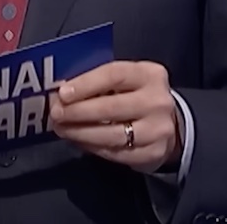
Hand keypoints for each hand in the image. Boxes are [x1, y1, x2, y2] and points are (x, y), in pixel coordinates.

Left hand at [49, 61, 181, 173]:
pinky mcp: (154, 153)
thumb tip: (62, 93)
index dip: (86, 84)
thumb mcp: (126, 80)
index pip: (114, 75)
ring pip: (112, 134)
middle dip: (78, 111)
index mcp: (149, 74)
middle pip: (111, 107)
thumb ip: (99, 82)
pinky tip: (79, 142)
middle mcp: (157, 100)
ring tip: (62, 129)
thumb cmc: (137, 95)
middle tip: (56, 114)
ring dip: (81, 133)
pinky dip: (94, 148)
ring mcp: (158, 129)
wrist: (170, 124)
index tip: (62, 93)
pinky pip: (117, 153)